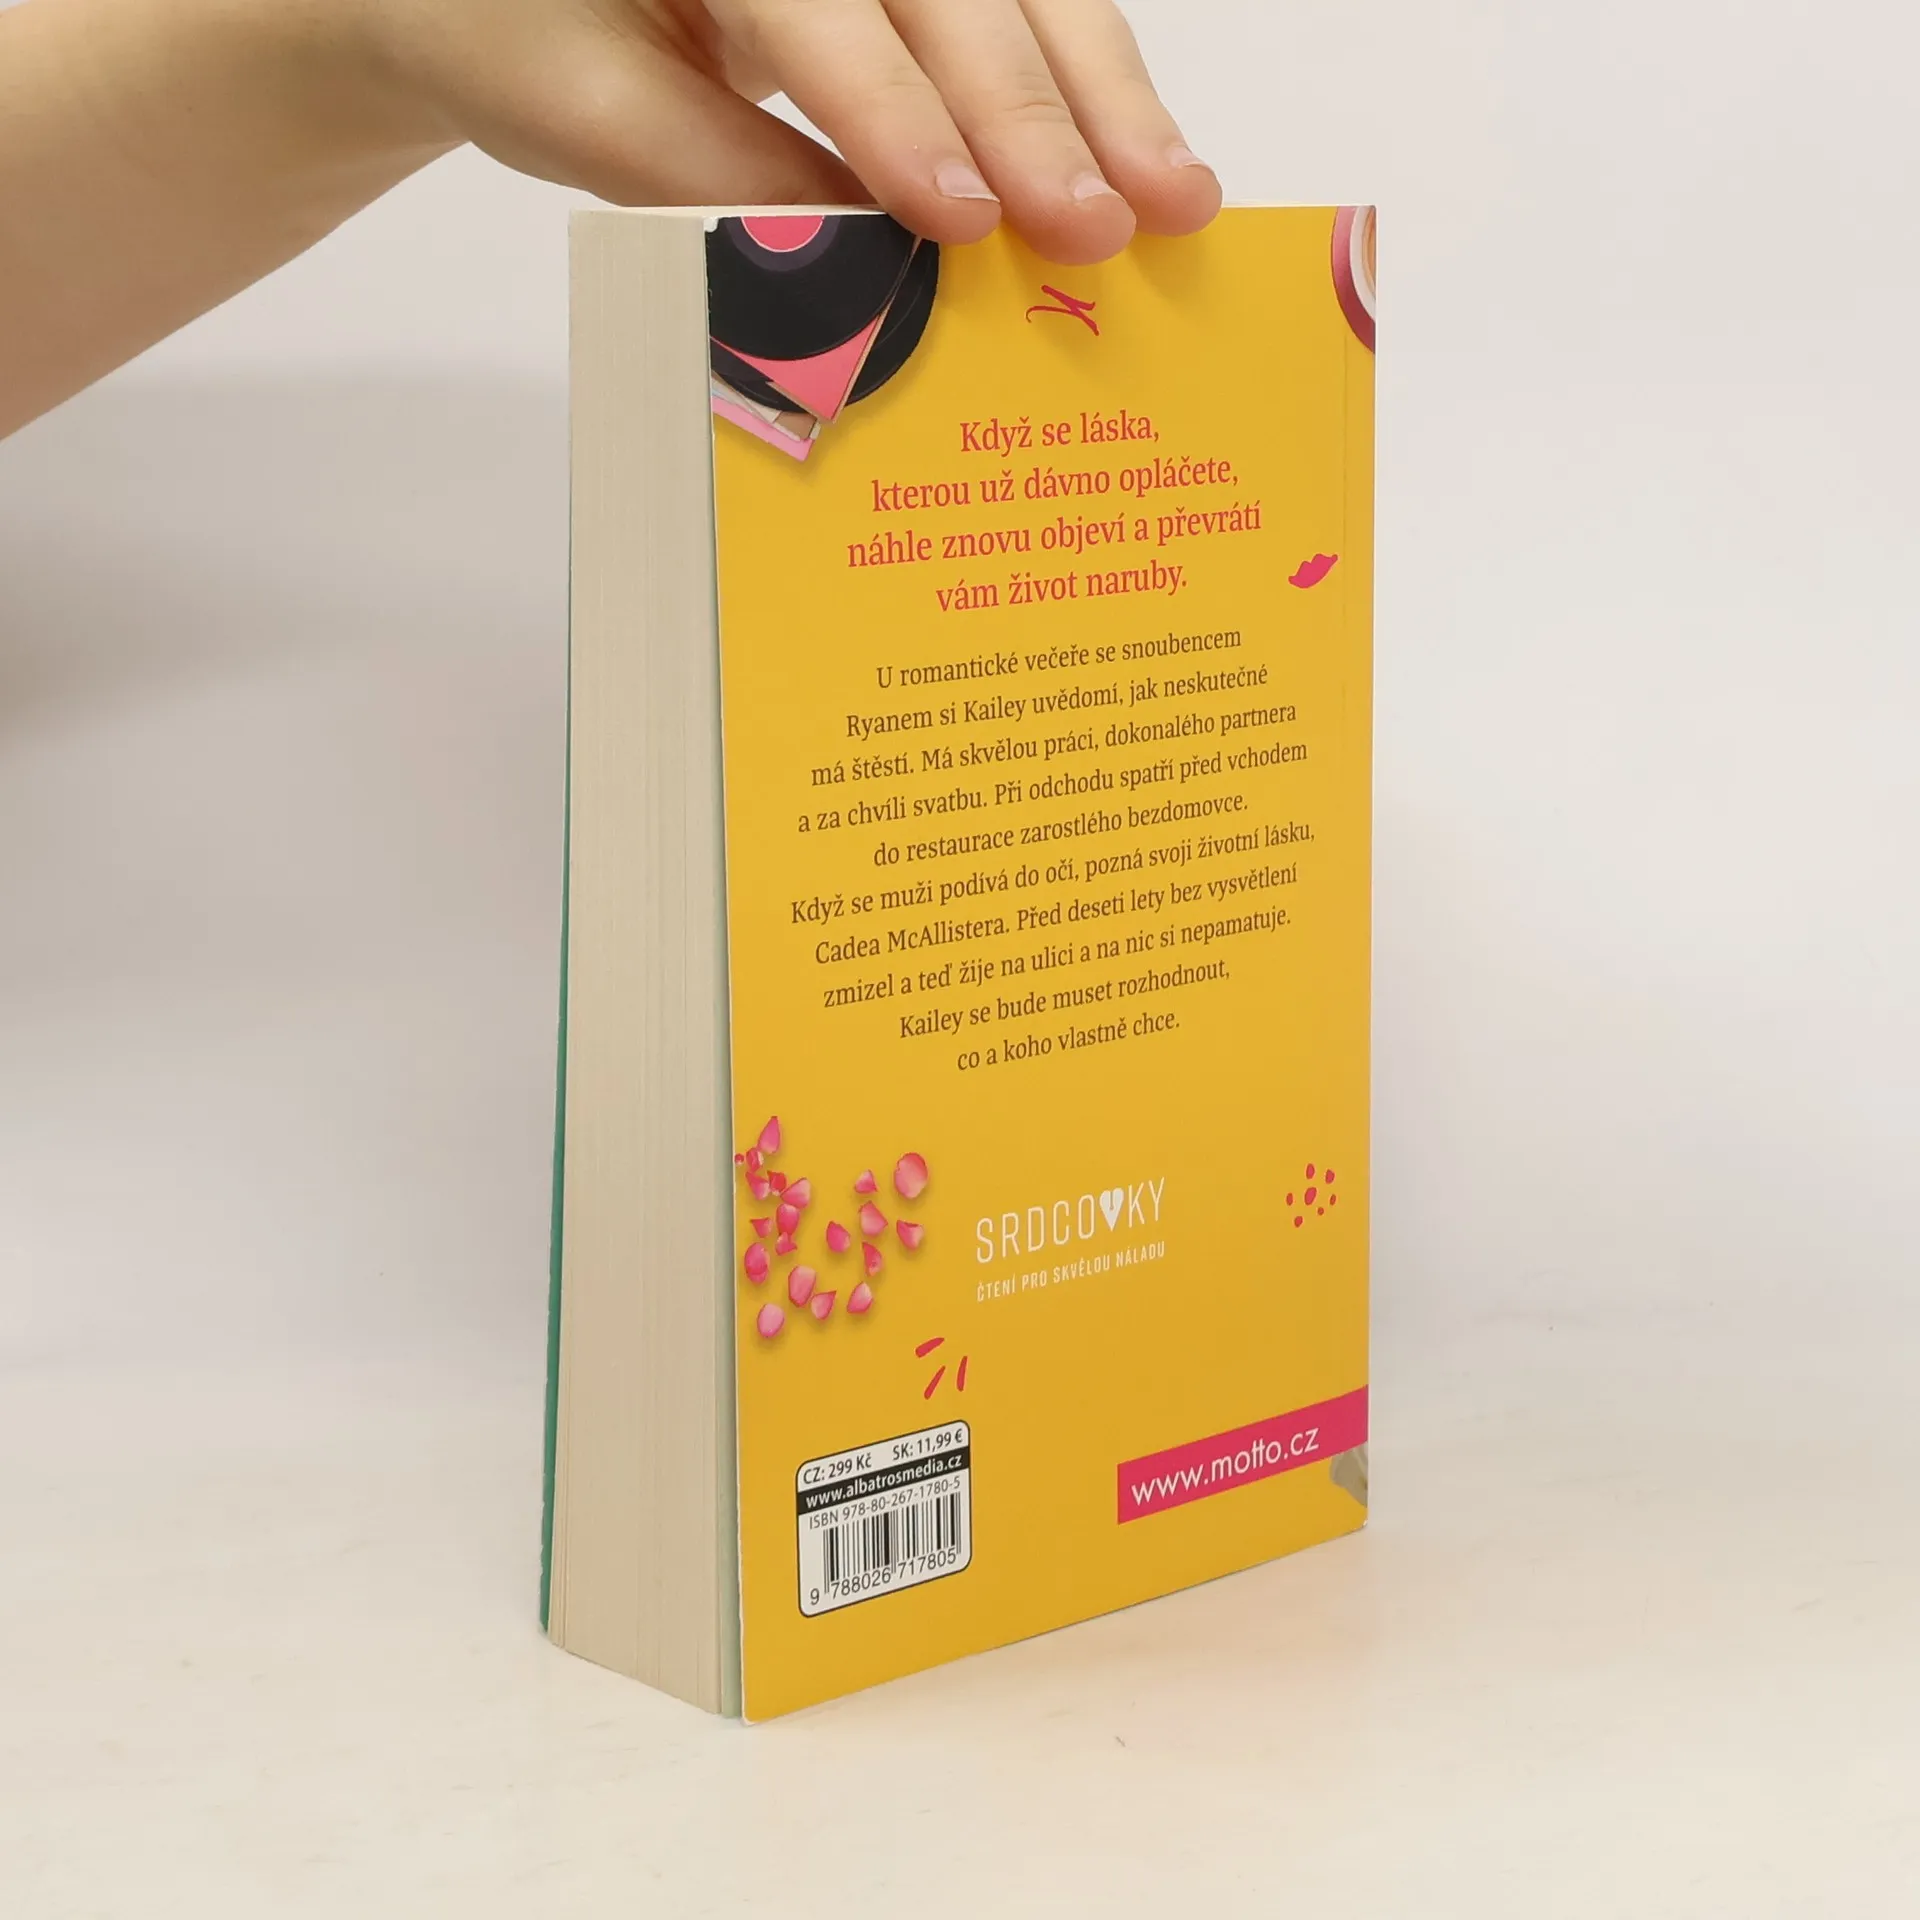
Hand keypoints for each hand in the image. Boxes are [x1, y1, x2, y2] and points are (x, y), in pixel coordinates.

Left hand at [352, 0, 1220, 262]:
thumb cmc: (522, 36)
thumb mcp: (587, 114)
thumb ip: (724, 178)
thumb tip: (876, 262)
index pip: (821, 1)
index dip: (898, 112)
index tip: (967, 219)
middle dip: (1037, 108)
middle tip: (1105, 225)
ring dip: (1102, 93)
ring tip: (1174, 196)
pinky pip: (1015, 5)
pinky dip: (1082, 86)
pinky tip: (1141, 153)